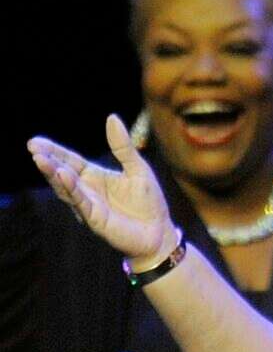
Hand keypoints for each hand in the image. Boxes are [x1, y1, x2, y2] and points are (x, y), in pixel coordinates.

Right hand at [27, 114, 173, 263]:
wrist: (160, 233)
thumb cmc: (149, 203)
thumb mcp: (138, 168)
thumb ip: (123, 147)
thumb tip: (111, 117)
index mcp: (95, 176)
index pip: (70, 160)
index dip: (54, 151)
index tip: (35, 142)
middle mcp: (87, 190)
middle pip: (62, 172)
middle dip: (47, 160)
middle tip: (33, 147)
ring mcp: (89, 205)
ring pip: (66, 188)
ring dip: (54, 174)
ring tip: (41, 159)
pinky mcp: (96, 219)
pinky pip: (81, 202)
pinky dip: (72, 189)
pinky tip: (63, 176)